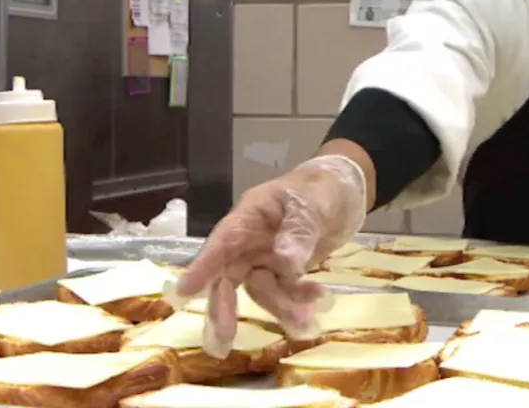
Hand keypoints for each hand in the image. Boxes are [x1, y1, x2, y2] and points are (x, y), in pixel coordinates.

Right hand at [175, 155, 366, 355]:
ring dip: (279, 307)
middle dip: (224, 307)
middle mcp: (250, 240)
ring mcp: (265, 257)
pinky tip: (318, 300)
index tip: (183, 293)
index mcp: (250, 216)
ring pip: (260, 290)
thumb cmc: (321, 189)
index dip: (202, 267)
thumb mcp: (312, 207)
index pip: (222, 242)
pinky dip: (298, 301)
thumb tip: (285, 263)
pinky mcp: (283, 271)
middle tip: (223, 340)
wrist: (344, 195)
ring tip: (303, 321)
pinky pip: (283, 292)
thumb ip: (298, 233)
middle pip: (228, 276)